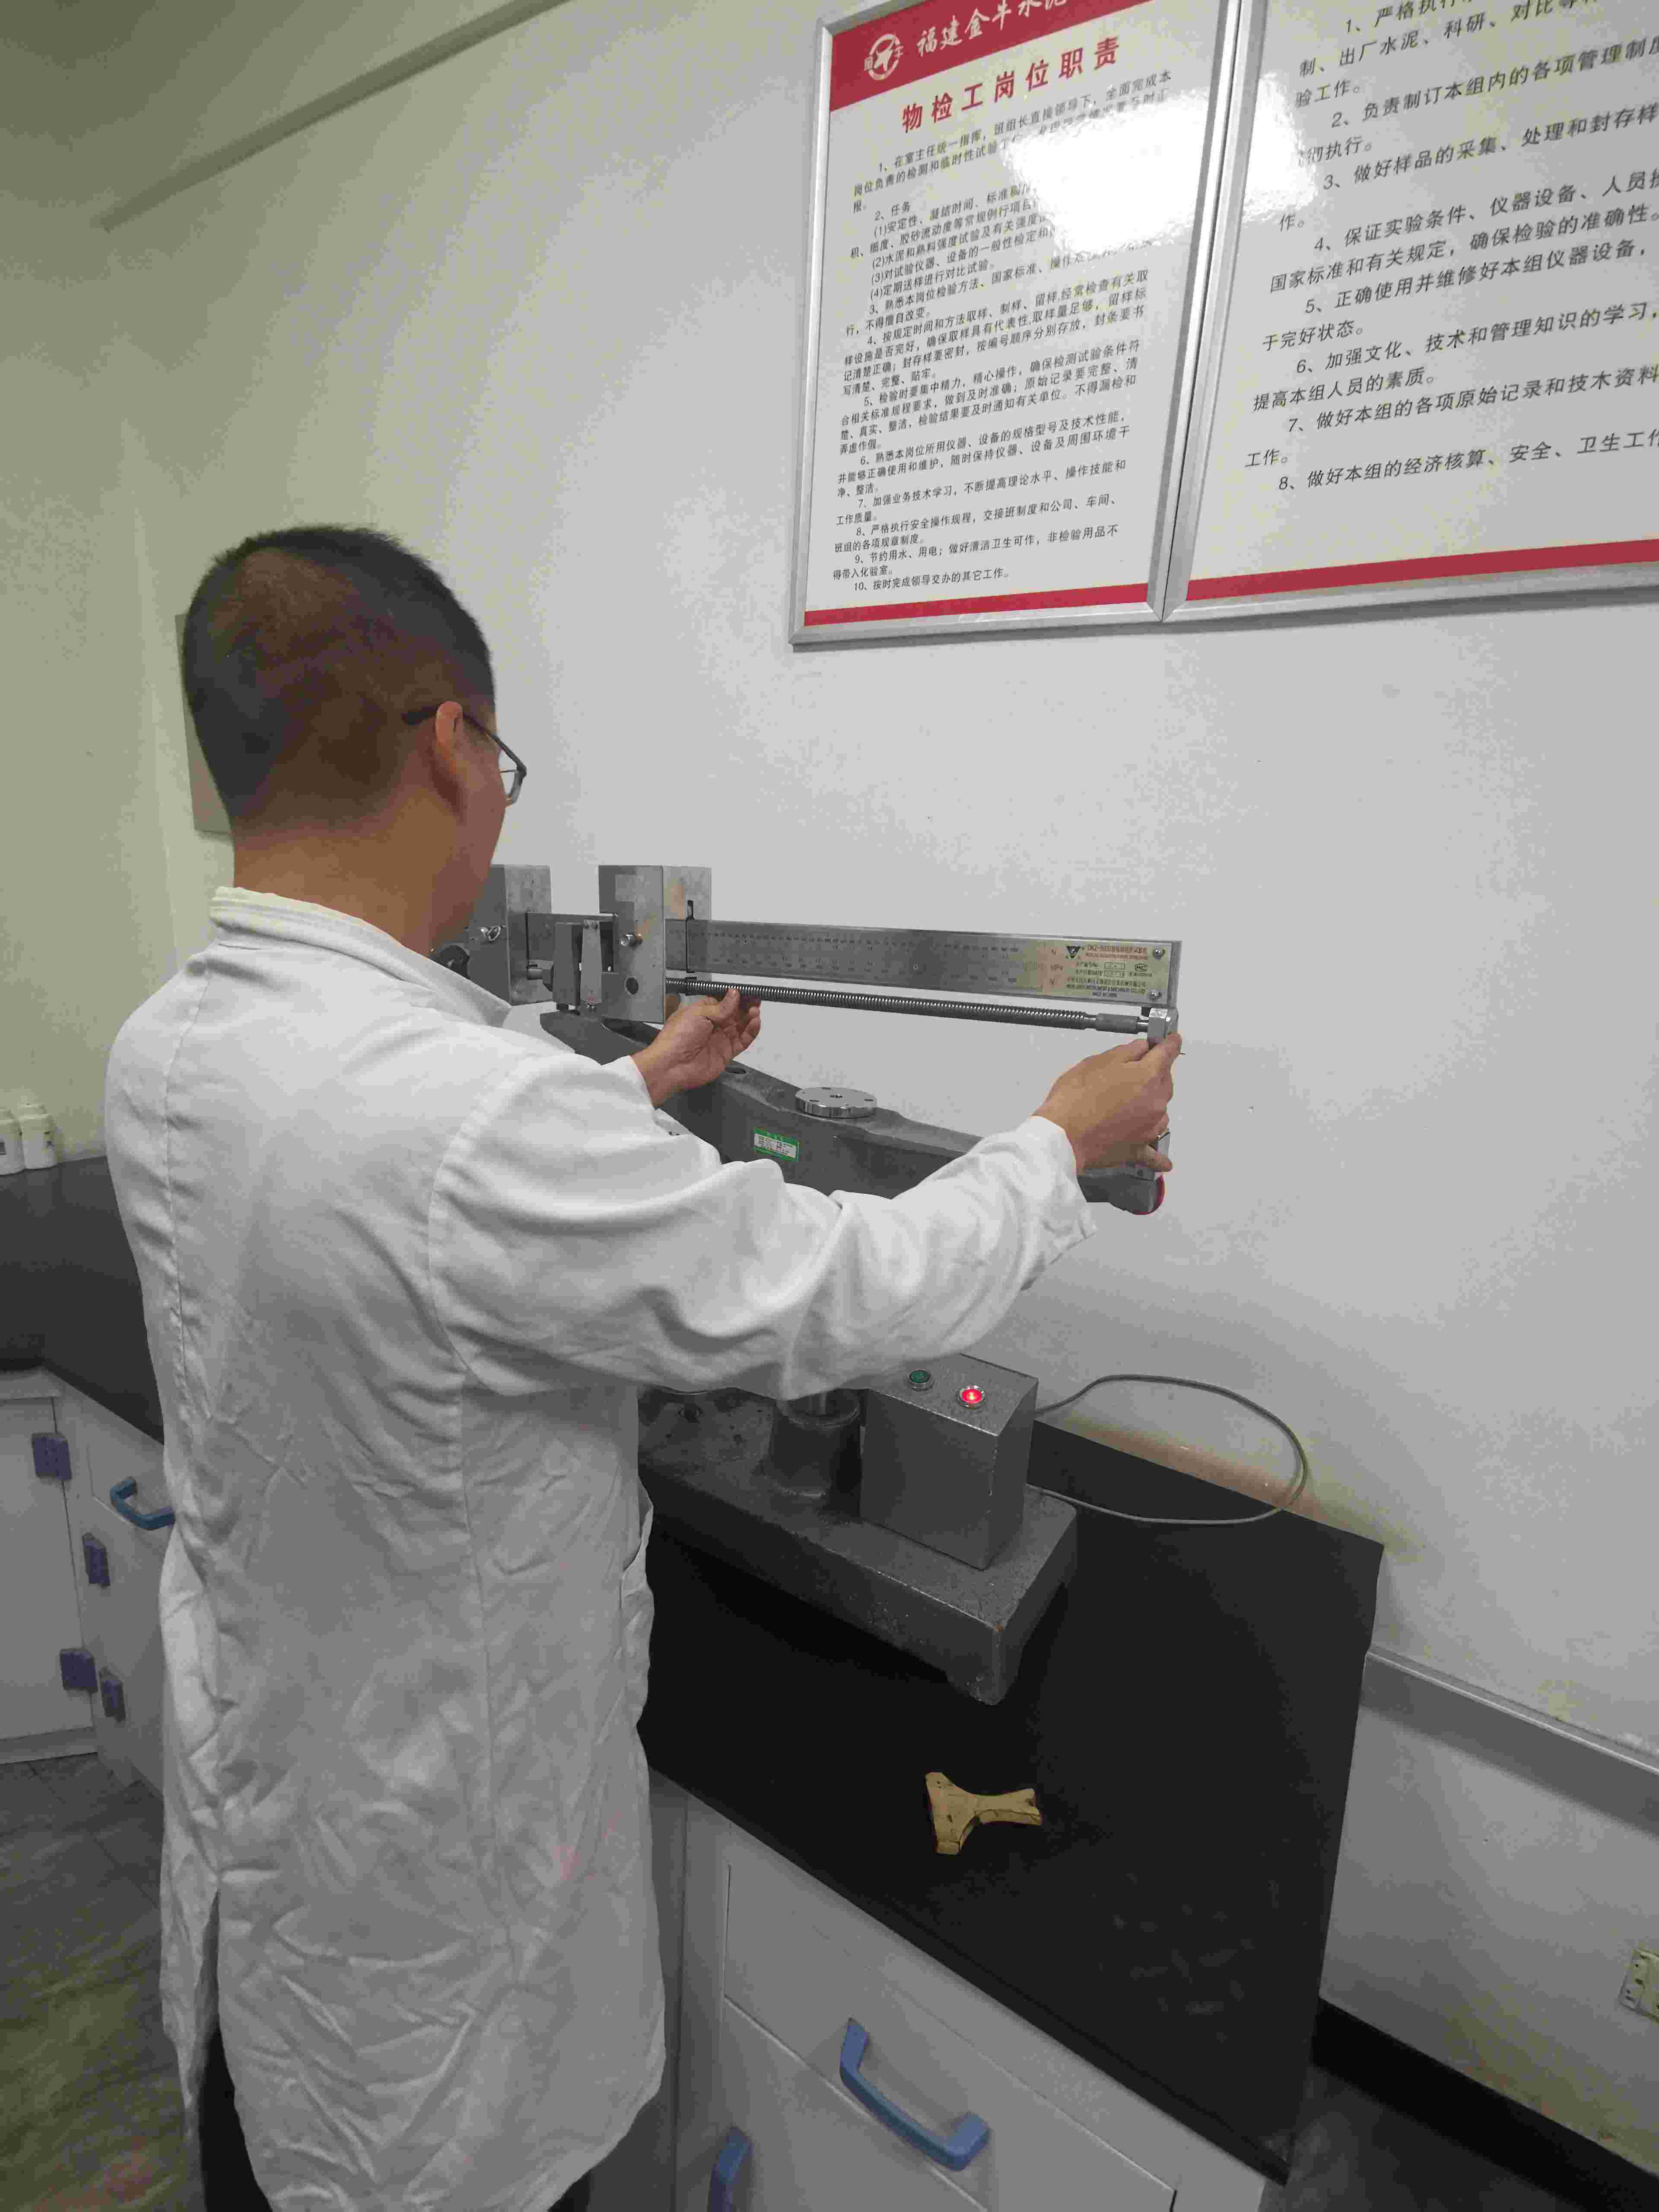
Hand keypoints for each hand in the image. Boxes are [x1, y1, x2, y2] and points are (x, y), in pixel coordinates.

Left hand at [632, 989, 762, 1107]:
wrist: (672, 1065)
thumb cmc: (677, 1037)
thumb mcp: (699, 1013)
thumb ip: (721, 1006)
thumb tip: (734, 995)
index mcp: (703, 1012)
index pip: (724, 1001)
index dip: (737, 997)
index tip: (748, 992)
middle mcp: (712, 1025)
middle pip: (735, 1013)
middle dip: (746, 1006)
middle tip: (757, 999)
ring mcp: (720, 1039)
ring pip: (741, 1026)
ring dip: (750, 1018)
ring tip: (756, 1011)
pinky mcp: (727, 1052)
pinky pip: (743, 1041)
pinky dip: (751, 1032)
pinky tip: (755, 1023)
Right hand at [1034, 1030, 1181, 1176]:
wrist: (1062, 1136)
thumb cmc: (1075, 1100)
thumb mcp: (1097, 1062)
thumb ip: (1126, 1052)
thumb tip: (1141, 1048)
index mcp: (1147, 1076)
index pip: (1168, 1053)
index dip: (1169, 1043)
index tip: (1171, 1040)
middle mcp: (1155, 1102)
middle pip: (1165, 1082)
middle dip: (1154, 1074)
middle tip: (1133, 1073)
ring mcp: (1149, 1128)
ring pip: (1161, 1111)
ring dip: (1151, 1104)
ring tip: (1127, 1105)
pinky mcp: (1138, 1149)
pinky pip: (1155, 1153)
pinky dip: (1159, 1156)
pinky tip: (1163, 1161)